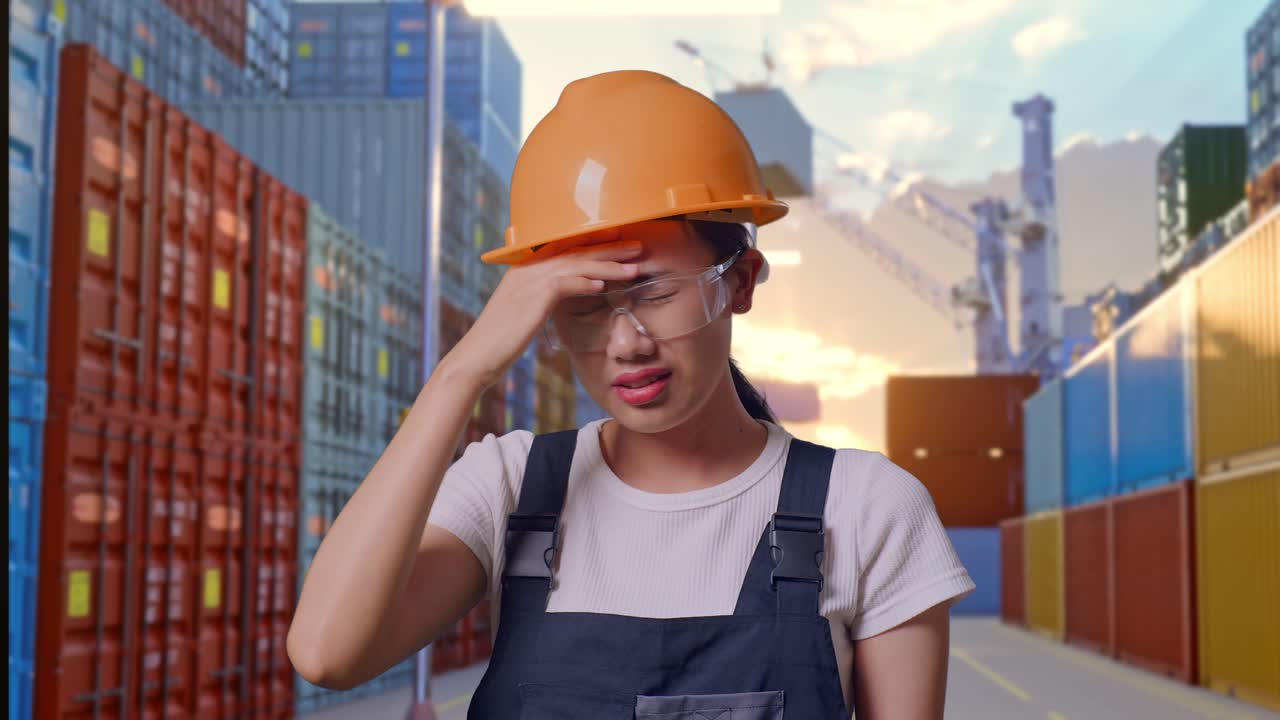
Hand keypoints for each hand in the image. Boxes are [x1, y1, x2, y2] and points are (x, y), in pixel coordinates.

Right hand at [440, 239, 642, 388]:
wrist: (476, 358)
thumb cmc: (500, 341)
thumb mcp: (523, 312)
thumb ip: (542, 299)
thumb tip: (563, 296)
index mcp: (525, 269)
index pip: (565, 248)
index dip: (594, 243)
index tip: (619, 240)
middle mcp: (527, 269)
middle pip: (575, 251)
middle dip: (609, 248)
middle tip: (638, 247)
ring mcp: (528, 281)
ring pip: (575, 265)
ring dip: (608, 265)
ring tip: (634, 267)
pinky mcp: (532, 298)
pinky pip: (564, 284)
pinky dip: (585, 282)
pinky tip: (604, 284)